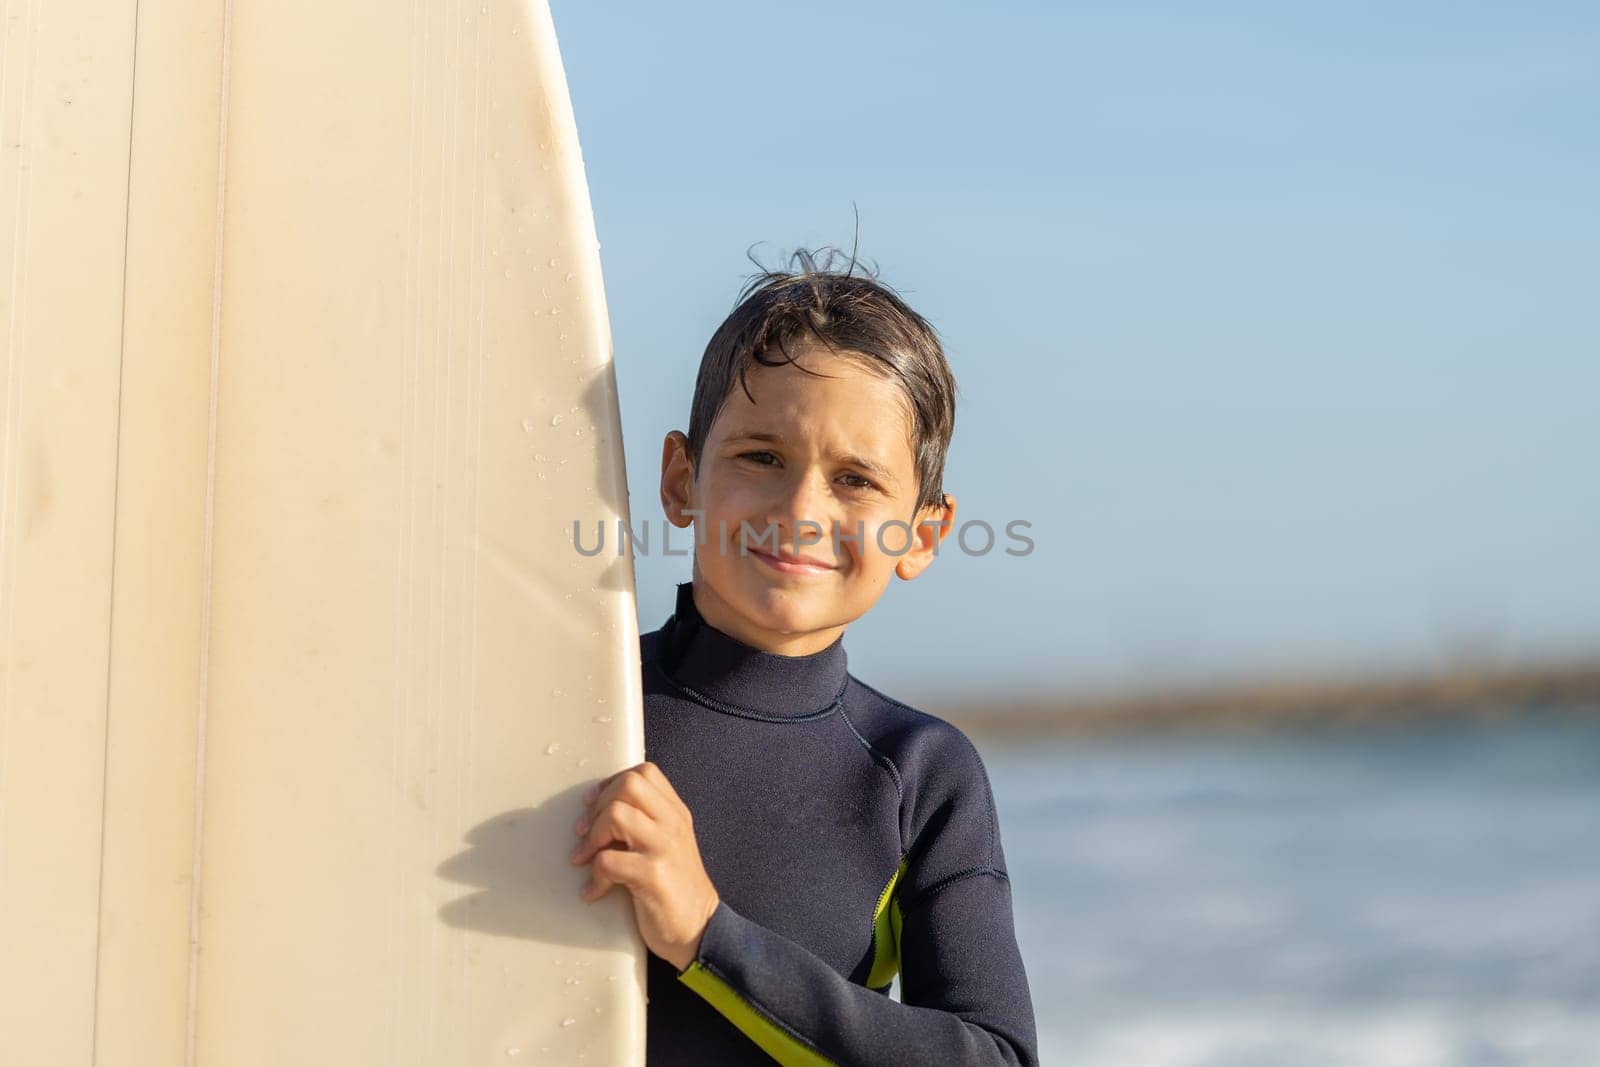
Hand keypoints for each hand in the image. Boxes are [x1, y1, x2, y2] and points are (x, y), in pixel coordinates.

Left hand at [568, 760, 719, 971]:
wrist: (700, 929)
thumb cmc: (675, 888)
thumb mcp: (669, 844)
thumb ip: (647, 823)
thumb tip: (599, 810)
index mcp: (676, 814)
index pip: (644, 772)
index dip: (611, 783)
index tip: (594, 804)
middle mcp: (673, 824)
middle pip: (629, 785)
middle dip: (598, 806)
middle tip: (586, 833)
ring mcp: (664, 848)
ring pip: (617, 816)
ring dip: (592, 837)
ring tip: (585, 858)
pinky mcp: (653, 877)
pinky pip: (608, 861)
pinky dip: (594, 877)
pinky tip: (594, 891)